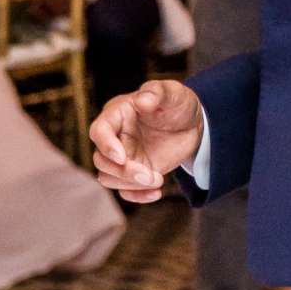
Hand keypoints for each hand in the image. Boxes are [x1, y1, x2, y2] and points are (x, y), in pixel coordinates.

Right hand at [90, 79, 205, 203]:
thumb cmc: (176, 103)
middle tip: (152, 175)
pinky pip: (124, 191)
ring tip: (158, 180)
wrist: (191, 123)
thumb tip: (143, 100)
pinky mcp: (134, 172)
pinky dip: (137, 196)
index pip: (99, 131)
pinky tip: (157, 193)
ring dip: (131, 185)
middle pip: (101, 160)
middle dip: (124, 172)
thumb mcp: (172, 92)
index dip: (106, 145)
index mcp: (117, 115)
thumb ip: (156, 92)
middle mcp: (115, 137)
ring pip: (108, 178)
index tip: (122, 157)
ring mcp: (123, 157)